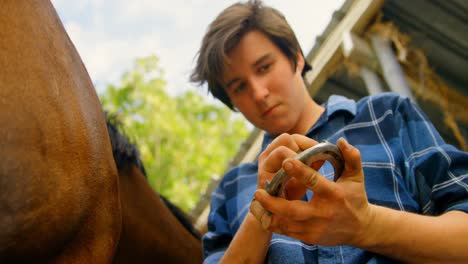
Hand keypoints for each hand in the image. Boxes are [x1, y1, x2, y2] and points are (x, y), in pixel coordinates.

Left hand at [252, 136, 374, 245]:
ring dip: (268, 213)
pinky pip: (284, 232)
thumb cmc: (355, 197)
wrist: (360, 229)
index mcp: (334, 195)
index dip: (300, 171)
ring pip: (285, 224)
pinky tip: (261, 211)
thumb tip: (340, 140)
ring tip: (255, 201)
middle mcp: (323, 213)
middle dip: (273, 202)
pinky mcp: (308, 238)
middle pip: (293, 210)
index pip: (315, 182)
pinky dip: (271, 223)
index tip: (285, 160)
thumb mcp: (355, 177)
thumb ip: (351, 157)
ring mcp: (314, 228)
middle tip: (258, 190)